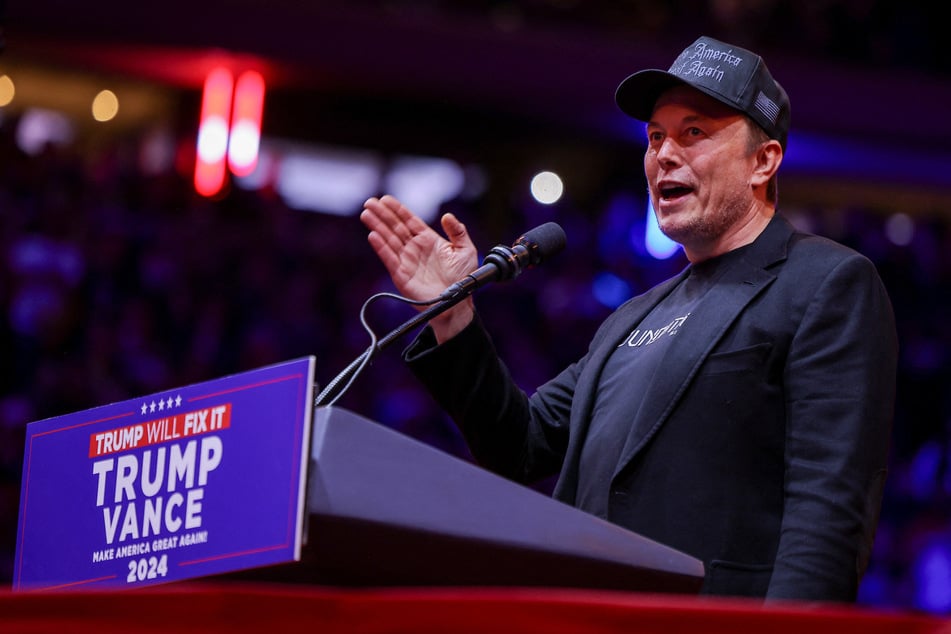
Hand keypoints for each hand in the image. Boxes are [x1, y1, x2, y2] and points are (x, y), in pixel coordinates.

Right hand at [360, 195, 476, 340]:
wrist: (458, 301)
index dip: (397, 210)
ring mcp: (407, 261)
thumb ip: (457, 231)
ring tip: (366, 215)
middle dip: (382, 215)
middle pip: (395, 227)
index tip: (386, 199)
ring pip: (389, 240)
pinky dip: (381, 247)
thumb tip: (447, 216)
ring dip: (377, 227)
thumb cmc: (463, 277)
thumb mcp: (465, 250)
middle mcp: (415, 248)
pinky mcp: (402, 275)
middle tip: (369, 202)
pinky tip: (373, 236)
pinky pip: (390, 259)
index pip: (409, 221)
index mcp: (428, 240)